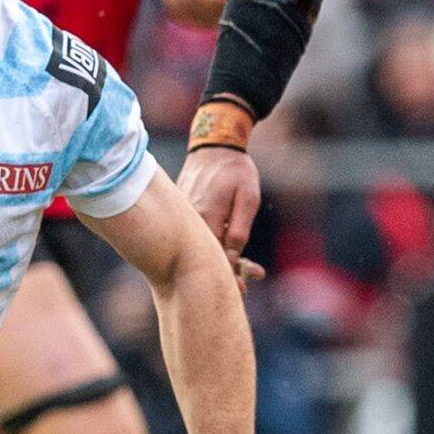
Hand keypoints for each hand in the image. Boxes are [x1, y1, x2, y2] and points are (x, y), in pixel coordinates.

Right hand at [178, 143, 266, 278]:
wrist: (213, 146)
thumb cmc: (235, 170)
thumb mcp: (247, 197)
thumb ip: (239, 228)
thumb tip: (232, 256)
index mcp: (205, 218)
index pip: (214, 257)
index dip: (229, 275)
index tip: (244, 288)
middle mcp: (190, 220)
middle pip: (205, 255)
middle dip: (228, 271)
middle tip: (250, 281)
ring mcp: (184, 216)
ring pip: (202, 245)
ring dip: (223, 257)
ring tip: (249, 269)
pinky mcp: (184, 212)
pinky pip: (197, 234)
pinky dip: (212, 242)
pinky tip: (229, 248)